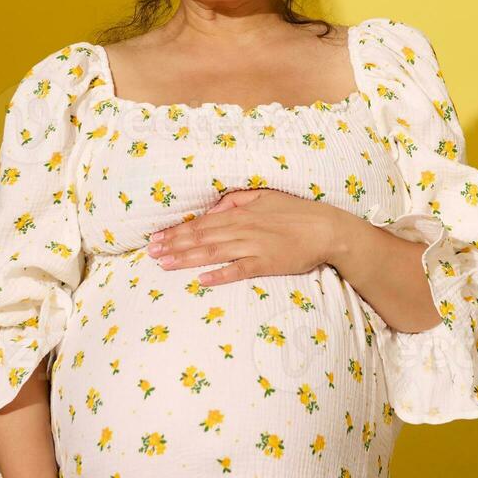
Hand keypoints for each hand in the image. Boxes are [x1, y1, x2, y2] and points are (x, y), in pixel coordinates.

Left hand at [146, 188, 347, 286]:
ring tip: (164, 264)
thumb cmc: (296, 212)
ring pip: (213, 252)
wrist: (326, 229)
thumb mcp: (264, 197)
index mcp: (240, 212)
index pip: (201, 222)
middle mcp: (243, 228)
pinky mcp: (266, 263)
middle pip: (201, 237)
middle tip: (150, 252)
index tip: (156, 237)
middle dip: (173, 245)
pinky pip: (239, 270)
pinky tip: (202, 281)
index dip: (176, 230)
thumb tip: (213, 208)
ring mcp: (254, 246)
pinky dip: (220, 275)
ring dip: (186, 258)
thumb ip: (237, 200)